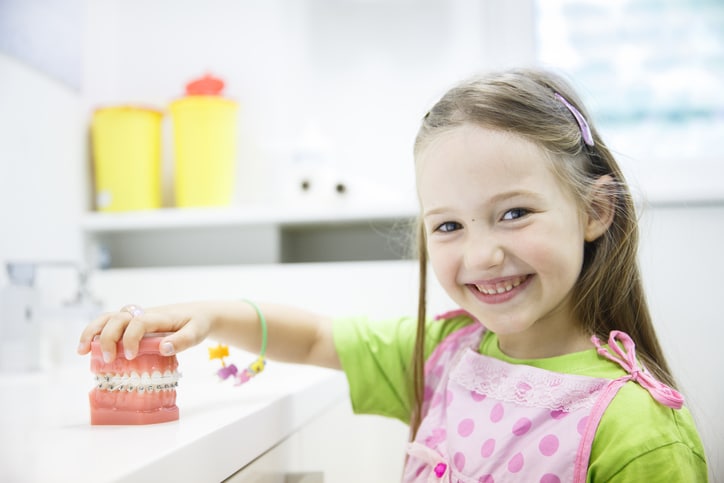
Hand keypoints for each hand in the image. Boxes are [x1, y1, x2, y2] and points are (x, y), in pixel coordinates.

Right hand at [77, 303, 212, 361]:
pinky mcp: (131, 324)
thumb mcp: (197, 332)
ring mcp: (135, 318)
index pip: (139, 322)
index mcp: (159, 316)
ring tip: (81, 351)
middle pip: (118, 318)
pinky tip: (86, 350)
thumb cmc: (197, 324)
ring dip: (92, 332)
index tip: (131, 356)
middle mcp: (143, 314)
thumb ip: (183, 340)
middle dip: (108, 337)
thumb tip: (163, 348)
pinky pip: (108, 325)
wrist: (198, 314)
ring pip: (108, 318)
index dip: (131, 337)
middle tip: (110, 360)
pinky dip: (94, 334)